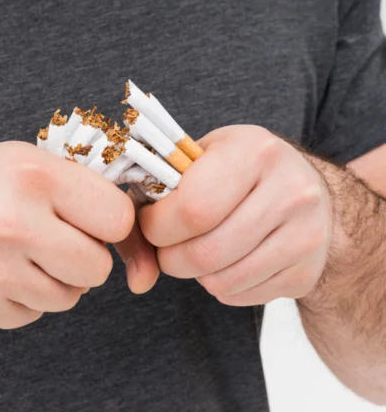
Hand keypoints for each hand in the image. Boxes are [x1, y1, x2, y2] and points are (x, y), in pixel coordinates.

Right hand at [0, 141, 134, 331]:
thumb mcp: (11, 161)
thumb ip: (69, 185)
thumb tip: (126, 223)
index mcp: (30, 177)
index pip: (116, 218)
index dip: (108, 223)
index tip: (93, 223)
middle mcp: (14, 224)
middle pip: (97, 268)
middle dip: (82, 259)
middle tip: (53, 243)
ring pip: (66, 298)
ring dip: (50, 282)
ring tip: (15, 255)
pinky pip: (30, 316)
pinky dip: (19, 300)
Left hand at [139, 126, 333, 305]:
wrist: (307, 192)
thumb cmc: (235, 172)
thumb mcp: (197, 163)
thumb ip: (151, 208)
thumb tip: (137, 280)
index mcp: (254, 151)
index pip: (192, 208)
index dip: (157, 225)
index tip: (150, 221)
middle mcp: (290, 190)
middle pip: (204, 252)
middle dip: (169, 257)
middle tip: (166, 245)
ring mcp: (306, 234)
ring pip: (221, 280)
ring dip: (193, 273)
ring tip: (195, 248)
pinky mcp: (308, 271)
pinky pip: (241, 295)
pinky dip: (220, 285)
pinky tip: (225, 259)